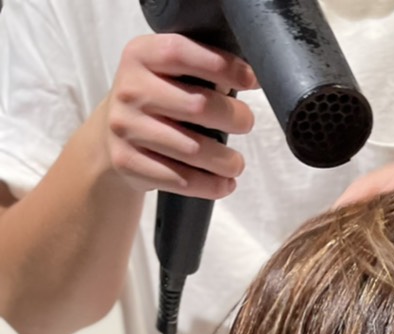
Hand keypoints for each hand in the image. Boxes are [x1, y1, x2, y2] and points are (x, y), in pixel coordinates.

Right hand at [99, 34, 256, 199]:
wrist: (109, 135)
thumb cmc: (154, 100)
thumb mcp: (165, 72)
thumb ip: (197, 70)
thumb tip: (246, 78)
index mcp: (140, 56)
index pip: (181, 54)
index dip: (222, 66)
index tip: (251, 79)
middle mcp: (130, 90)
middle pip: (197, 105)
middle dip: (233, 117)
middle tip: (246, 123)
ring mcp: (126, 127)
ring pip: (193, 150)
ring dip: (225, 160)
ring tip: (236, 163)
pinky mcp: (128, 162)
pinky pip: (181, 180)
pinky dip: (211, 185)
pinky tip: (225, 183)